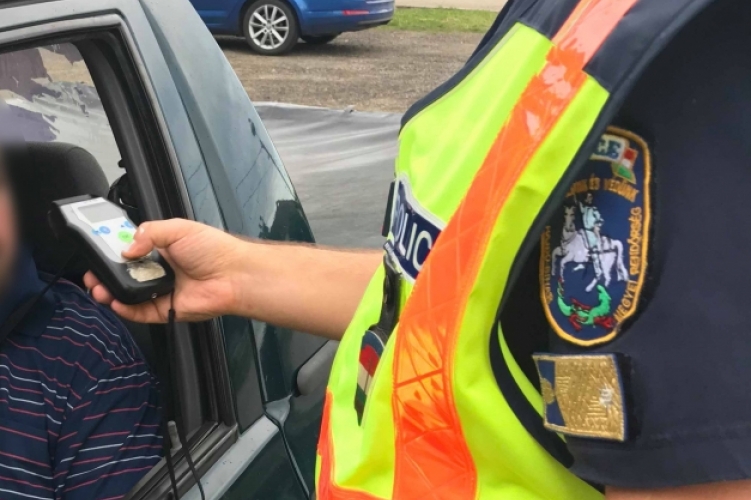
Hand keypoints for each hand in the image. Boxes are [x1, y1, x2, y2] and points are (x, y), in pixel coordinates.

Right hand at [84, 219, 244, 322]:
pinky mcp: (167, 309)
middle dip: (106, 274)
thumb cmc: (214, 249)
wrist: (234, 275)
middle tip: (92, 273)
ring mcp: (163, 290)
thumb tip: (127, 248)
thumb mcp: (178, 228)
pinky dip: (126, 309)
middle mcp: (161, 269)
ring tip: (98, 288)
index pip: (131, 249)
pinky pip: (141, 312)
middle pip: (126, 274)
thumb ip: (149, 233)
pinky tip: (115, 302)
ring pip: (130, 294)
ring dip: (111, 291)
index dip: (113, 250)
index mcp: (163, 248)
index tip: (97, 251)